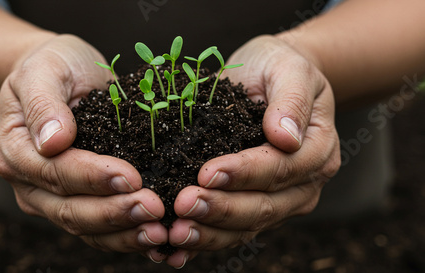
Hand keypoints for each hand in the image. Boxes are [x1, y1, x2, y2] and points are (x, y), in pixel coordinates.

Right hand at [0, 34, 166, 258]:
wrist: (60, 74)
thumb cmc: (52, 66)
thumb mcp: (43, 69)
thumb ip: (44, 103)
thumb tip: (54, 141)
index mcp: (17, 150)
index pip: (55, 172)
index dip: (93, 177)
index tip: (131, 176)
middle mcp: (30, 181)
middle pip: (70, 208)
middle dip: (114, 212)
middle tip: (154, 209)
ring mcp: (51, 197)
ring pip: (85, 227)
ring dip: (123, 233)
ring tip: (158, 231)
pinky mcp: (76, 201)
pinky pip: (98, 229)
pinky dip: (125, 237)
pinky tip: (154, 239)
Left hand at [165, 35, 340, 267]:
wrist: (273, 77)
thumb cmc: (280, 68)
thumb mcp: (290, 68)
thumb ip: (291, 99)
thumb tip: (285, 137)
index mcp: (317, 149)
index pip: (280, 168)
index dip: (244, 173)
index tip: (207, 172)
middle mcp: (303, 182)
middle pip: (265, 205)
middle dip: (222, 208)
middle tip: (183, 205)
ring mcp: (282, 199)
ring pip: (248, 226)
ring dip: (211, 232)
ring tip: (177, 233)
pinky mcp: (257, 205)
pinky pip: (234, 229)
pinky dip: (207, 239)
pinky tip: (178, 248)